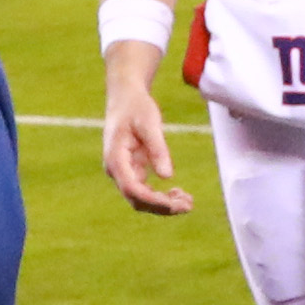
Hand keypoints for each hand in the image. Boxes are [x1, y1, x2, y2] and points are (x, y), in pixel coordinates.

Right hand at [99, 63, 191, 215]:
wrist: (125, 98)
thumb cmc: (136, 107)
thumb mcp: (149, 123)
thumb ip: (157, 149)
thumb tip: (167, 176)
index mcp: (115, 159)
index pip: (133, 189)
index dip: (154, 201)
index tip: (176, 204)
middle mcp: (116, 170)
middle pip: (136, 200)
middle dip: (162, 206)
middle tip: (189, 205)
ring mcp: (123, 172)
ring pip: (141, 199)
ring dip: (163, 204)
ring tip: (188, 202)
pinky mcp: (131, 171)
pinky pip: (145, 191)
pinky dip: (161, 196)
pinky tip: (179, 194)